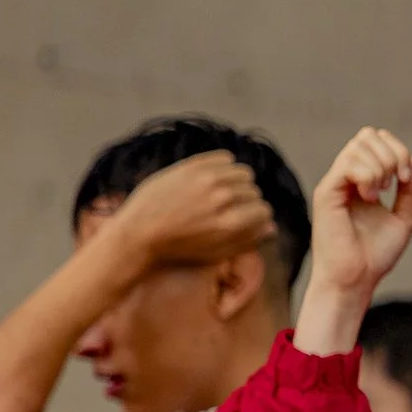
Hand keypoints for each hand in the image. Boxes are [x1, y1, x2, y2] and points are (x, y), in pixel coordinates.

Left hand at [106, 151, 277, 267]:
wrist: (138, 233)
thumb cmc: (178, 248)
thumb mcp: (216, 253)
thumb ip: (248, 240)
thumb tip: (272, 227)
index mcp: (232, 223)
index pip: (264, 211)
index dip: (256, 218)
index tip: (245, 221)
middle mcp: (224, 198)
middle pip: (255, 192)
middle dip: (246, 202)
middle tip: (227, 210)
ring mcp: (208, 179)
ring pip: (244, 173)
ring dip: (236, 183)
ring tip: (221, 193)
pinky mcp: (194, 165)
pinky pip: (226, 158)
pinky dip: (224, 167)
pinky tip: (212, 179)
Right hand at [308, 127, 411, 297]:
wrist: (355, 280)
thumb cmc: (374, 256)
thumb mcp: (403, 218)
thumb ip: (410, 190)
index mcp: (363, 181)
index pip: (376, 141)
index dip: (397, 150)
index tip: (405, 179)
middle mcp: (346, 179)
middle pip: (367, 135)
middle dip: (392, 153)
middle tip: (397, 182)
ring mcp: (335, 184)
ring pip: (358, 146)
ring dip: (380, 166)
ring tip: (380, 193)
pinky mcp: (326, 193)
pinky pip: (347, 165)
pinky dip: (367, 176)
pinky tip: (370, 197)